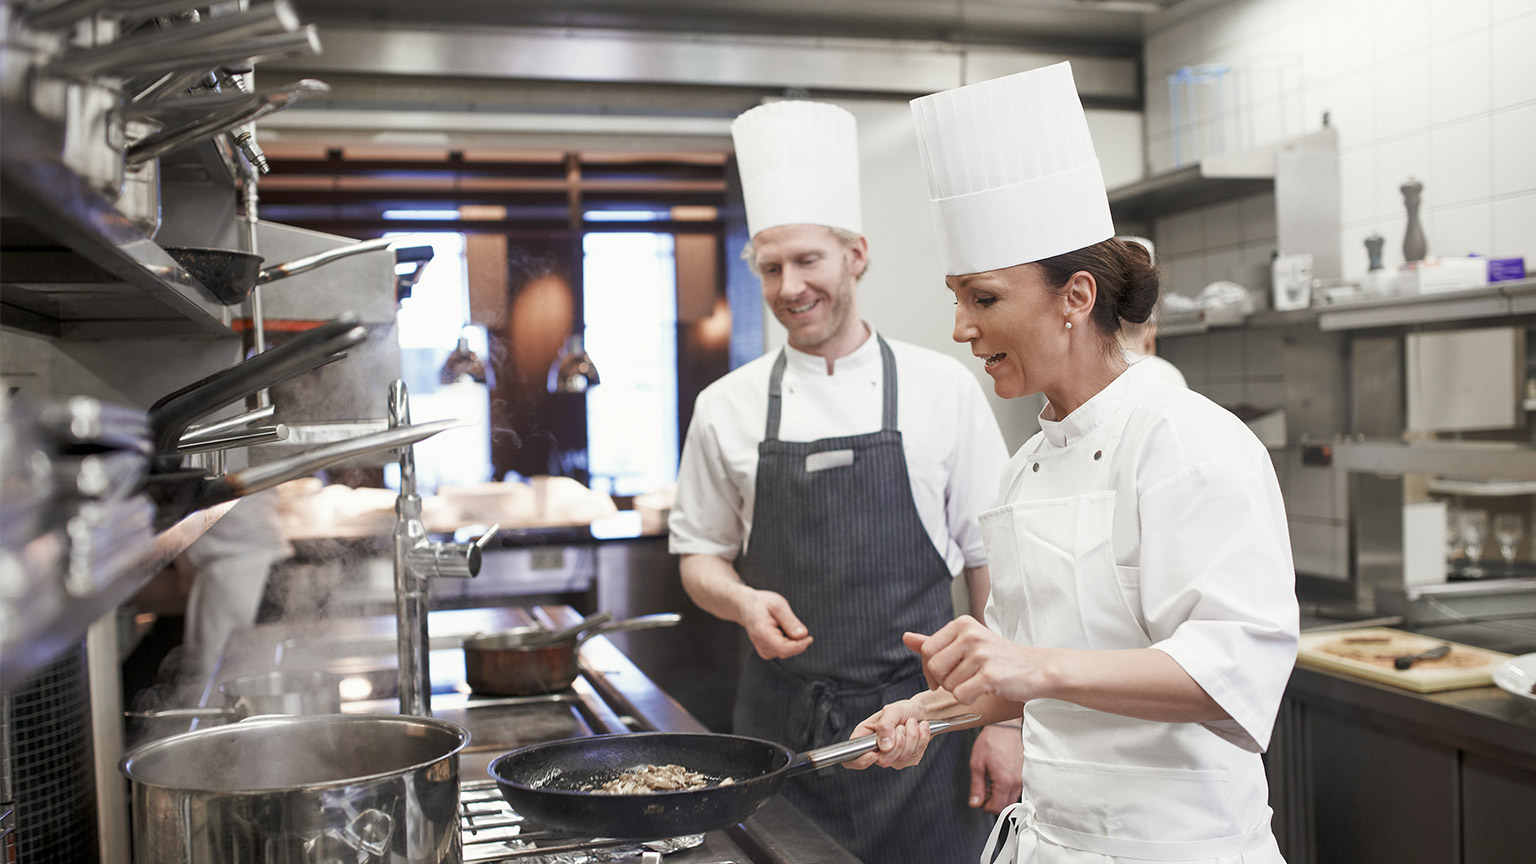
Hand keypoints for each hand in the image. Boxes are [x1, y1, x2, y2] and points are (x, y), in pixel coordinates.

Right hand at [736, 587, 812, 658]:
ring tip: (781, 623)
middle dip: (797, 641)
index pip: (785, 649)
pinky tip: (780, 629)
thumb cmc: (762, 603)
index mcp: (763, 634)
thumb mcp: (778, 605)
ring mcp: (763, 650)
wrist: (746, 606)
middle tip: (791, 622)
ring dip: (791, 640)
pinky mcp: (767, 651)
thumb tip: (803, 635)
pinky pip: (783, 650)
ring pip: (787, 651)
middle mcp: (761, 646)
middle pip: (787, 651)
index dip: (800, 645)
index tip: (810, 637)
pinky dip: (787, 641)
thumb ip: (790, 621)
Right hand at [843, 699, 930, 770]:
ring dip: (912, 737)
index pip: (852, 758)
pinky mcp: (907, 760)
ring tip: (912, 723)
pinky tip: (919, 730)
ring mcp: (892, 758)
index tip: (874, 754)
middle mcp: (876, 750)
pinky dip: (921, 740)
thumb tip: (884, 746)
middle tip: (902, 726)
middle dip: (898, 741)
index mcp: (864, 737)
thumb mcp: (892, 711)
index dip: (861, 761)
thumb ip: (885, 726)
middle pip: (883, 760)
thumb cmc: (902, 710)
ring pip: (902, 758)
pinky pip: (914, 756)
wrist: (921, 713)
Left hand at [904, 616, 1042, 704]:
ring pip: (948, 684)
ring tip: (978, 682)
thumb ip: (936, 642)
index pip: (927, 650)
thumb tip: (906, 638)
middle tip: (962, 681)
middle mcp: (971, 634)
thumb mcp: (968, 643)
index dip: (930, 669)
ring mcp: (981, 654)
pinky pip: (961, 695)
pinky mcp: (990, 675)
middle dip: (943, 681)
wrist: (1038, 668)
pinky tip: (984, 691)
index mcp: (962, 624)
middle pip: (934, 667)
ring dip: (960, 690)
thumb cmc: (1001, 658)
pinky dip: (969, 699)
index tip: (942, 677)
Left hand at [969, 724, 1023, 813]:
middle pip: (1006, 807)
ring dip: (1002, 796)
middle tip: (984, 791)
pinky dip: (1009, 788)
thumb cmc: (993, 740)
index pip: (996, 808)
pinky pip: (1018, 789)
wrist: (1007, 727)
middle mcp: (1017, 782)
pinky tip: (1001, 778)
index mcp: (1004, 782)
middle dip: (994, 803)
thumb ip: (976, 787)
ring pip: (1013, 799)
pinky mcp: (1026, 773)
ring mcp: (1023, 778)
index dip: (985, 806)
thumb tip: (975, 802)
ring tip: (992, 782)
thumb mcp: (977, 764)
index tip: (980, 800)